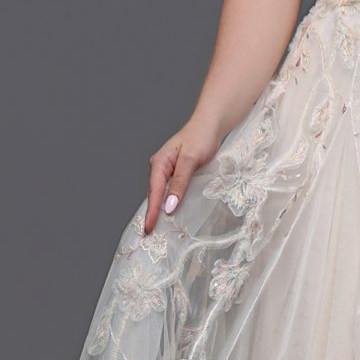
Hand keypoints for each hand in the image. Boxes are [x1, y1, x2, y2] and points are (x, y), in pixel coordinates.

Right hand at [144, 119, 218, 234]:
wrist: (211, 124)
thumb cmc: (201, 137)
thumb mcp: (191, 160)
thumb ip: (180, 183)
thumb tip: (169, 206)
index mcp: (159, 163)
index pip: (154, 192)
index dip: (151, 212)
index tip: (148, 228)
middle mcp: (160, 167)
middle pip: (155, 194)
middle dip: (152, 213)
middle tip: (149, 235)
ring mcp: (168, 169)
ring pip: (162, 193)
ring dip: (160, 209)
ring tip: (157, 228)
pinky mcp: (177, 172)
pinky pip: (170, 190)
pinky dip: (170, 202)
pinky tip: (170, 213)